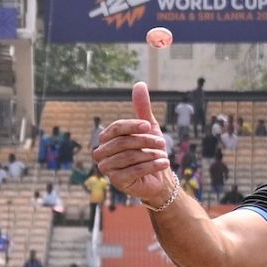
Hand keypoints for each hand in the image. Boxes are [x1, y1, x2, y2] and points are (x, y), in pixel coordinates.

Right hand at [91, 82, 172, 203]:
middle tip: (163, 142)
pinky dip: (152, 166)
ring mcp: (107, 170)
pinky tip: (164, 162)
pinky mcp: (117, 182)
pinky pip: (135, 170)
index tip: (150, 126)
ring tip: (164, 154)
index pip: (116, 128)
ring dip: (150, 154)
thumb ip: (142, 109)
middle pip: (123, 142)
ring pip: (129, 156)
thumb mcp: (148, 128)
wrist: (158, 178)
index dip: (133, 126)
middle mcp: (102, 154)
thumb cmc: (150, 151)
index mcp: (105, 139)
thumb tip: (140, 84)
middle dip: (145, 141)